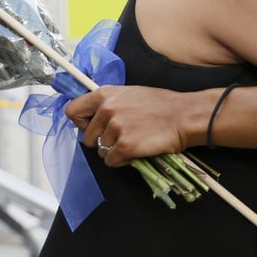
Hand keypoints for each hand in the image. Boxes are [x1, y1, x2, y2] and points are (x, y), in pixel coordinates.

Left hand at [65, 85, 200, 166]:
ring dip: (115, 151)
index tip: (92, 128)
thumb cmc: (161, 105)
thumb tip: (95, 118)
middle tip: (121, 138)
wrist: (183, 116)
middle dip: (102, 142)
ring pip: (101, 151)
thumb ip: (109, 104)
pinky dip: (123, 161)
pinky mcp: (125, 146)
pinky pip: (112, 162)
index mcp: (105, 94)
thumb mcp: (130, 94)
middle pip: (87, 138)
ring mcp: (115, 128)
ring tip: (134, 141)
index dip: (81, 123)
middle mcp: (107, 109)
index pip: (73, 111)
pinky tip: (136, 151)